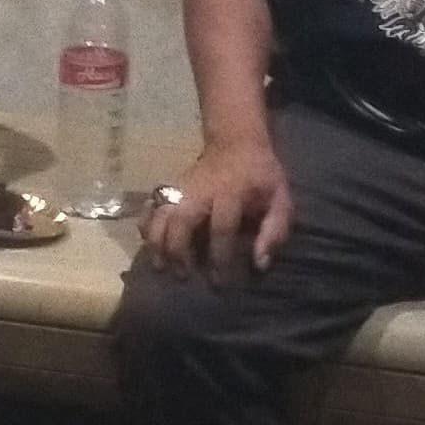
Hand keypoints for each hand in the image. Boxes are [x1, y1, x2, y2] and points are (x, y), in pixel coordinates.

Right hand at [140, 133, 290, 281]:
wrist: (236, 142)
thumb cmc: (260, 176)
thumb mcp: (280, 200)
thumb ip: (274, 231)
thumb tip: (259, 264)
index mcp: (231, 194)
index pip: (221, 229)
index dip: (220, 258)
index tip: (220, 281)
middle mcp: (201, 191)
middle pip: (181, 221)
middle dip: (179, 252)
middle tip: (183, 276)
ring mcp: (181, 187)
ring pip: (160, 214)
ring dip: (157, 242)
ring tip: (161, 266)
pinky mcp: (171, 187)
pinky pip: (151, 205)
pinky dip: (145, 224)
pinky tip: (148, 242)